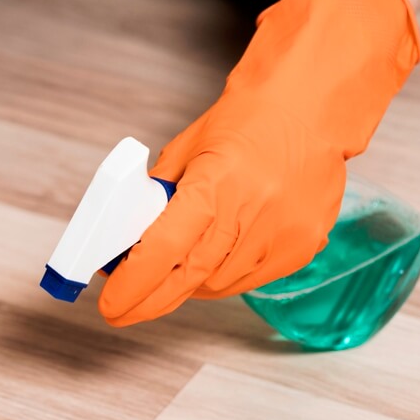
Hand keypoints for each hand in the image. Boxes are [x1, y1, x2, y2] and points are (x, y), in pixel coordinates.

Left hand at [100, 0, 419, 326]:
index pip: (161, 252)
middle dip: (150, 301)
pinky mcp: (301, 247)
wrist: (309, 109)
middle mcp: (250, 214)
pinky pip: (250, 281)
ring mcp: (280, 235)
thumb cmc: (245, 123)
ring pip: (218, 286)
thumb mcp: (184, 152)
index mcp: (213, 187)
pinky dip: (223, 279)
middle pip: (187, 279)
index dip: (132, 285)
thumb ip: (156, 199)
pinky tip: (211, 266)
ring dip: (188, 287)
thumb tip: (126, 242)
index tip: (110, 303)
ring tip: (172, 275)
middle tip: (124, 311)